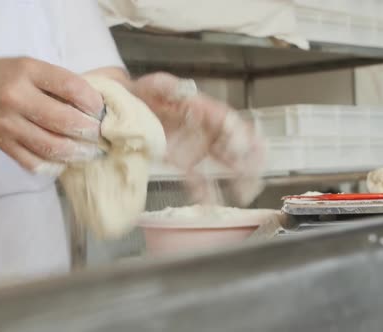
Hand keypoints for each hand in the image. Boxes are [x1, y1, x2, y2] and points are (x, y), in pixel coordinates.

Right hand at [0, 57, 104, 173]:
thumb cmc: (7, 77)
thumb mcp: (32, 67)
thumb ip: (60, 83)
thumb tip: (96, 106)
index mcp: (27, 72)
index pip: (70, 87)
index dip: (92, 101)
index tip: (101, 110)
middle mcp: (16, 98)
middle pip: (64, 121)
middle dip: (90, 131)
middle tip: (101, 135)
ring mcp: (8, 125)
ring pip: (52, 146)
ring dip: (78, 153)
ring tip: (91, 152)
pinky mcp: (3, 145)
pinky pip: (34, 162)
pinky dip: (55, 165)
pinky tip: (66, 161)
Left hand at [133, 72, 264, 205]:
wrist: (127, 106)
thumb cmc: (147, 92)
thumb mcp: (157, 84)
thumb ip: (168, 87)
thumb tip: (179, 90)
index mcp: (204, 108)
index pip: (229, 121)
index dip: (240, 134)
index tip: (247, 147)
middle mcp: (207, 128)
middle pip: (235, 144)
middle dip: (248, 161)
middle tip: (255, 177)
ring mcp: (197, 146)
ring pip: (224, 163)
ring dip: (236, 179)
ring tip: (244, 194)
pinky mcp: (183, 161)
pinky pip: (198, 177)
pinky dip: (205, 191)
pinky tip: (211, 203)